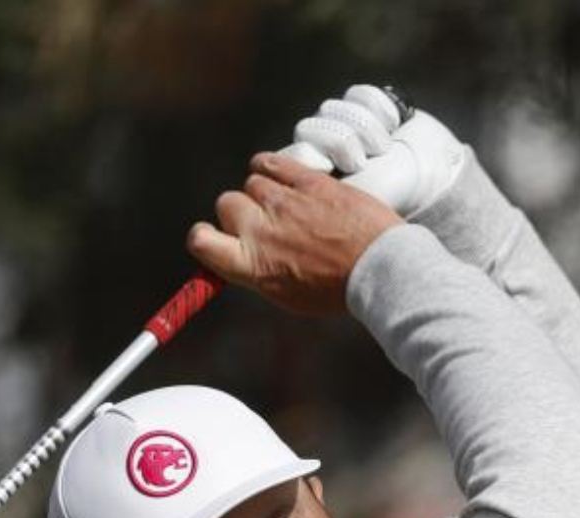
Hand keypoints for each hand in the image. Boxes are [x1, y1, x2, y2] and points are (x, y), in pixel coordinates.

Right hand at [186, 152, 402, 316]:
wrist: (378, 268)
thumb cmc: (338, 289)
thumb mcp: (289, 295)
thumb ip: (258, 273)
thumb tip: (241, 260)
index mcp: (251, 265)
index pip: (201, 241)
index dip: (204, 236)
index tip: (215, 236)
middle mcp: (260, 231)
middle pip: (226, 203)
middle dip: (240, 210)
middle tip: (264, 221)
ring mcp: (283, 203)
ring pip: (253, 181)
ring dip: (264, 190)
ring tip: (287, 203)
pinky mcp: (307, 181)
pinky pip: (272, 161)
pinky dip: (271, 165)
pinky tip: (280, 174)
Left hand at [285, 86, 467, 217]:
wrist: (430, 179)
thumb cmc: (388, 198)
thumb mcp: (345, 204)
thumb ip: (310, 196)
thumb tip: (287, 181)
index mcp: (308, 177)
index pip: (284, 156)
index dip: (309, 157)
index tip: (330, 170)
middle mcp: (318, 147)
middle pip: (307, 128)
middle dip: (341, 143)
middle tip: (362, 162)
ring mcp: (341, 125)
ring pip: (333, 109)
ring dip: (365, 130)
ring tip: (382, 150)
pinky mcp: (363, 105)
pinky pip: (360, 94)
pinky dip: (381, 112)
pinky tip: (391, 128)